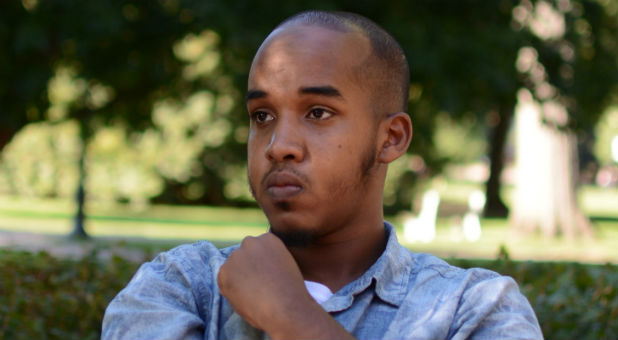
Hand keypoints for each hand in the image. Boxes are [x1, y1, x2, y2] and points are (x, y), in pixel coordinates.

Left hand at [217, 232, 354, 338]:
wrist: (285, 307)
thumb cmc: (291, 292)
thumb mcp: (286, 265)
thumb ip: (269, 259)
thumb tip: (259, 267)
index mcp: (268, 238)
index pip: (257, 249)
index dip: (260, 265)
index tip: (266, 276)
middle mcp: (250, 242)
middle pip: (243, 256)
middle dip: (247, 268)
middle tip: (257, 286)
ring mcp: (236, 256)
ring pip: (233, 268)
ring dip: (238, 279)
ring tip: (253, 294)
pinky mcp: (224, 272)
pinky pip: (224, 281)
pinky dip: (231, 290)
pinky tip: (246, 298)